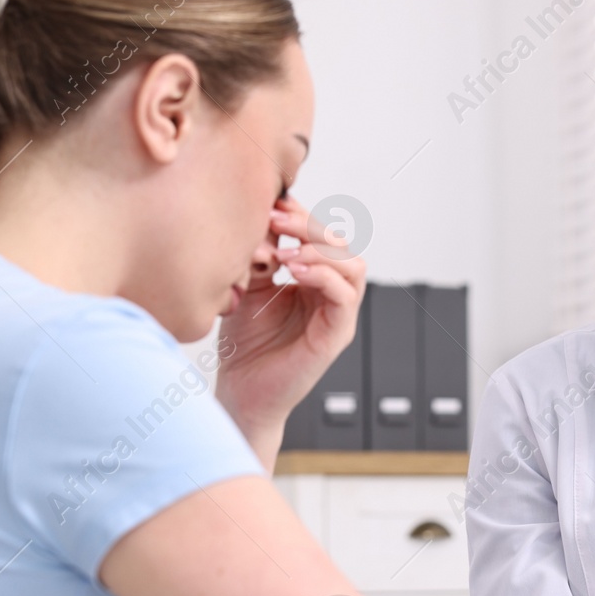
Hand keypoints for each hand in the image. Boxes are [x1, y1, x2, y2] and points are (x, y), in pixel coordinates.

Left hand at [216, 197, 365, 466]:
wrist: (242, 392)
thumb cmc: (244, 345)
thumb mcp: (248, 288)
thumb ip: (260, 257)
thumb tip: (263, 218)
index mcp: (312, 280)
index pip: (319, 236)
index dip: (301, 215)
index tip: (273, 203)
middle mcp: (330, 294)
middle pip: (340, 244)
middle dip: (309, 226)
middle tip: (277, 220)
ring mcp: (337, 314)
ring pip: (352, 265)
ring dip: (321, 250)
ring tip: (286, 251)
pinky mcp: (337, 335)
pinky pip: (346, 296)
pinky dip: (324, 276)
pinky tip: (295, 271)